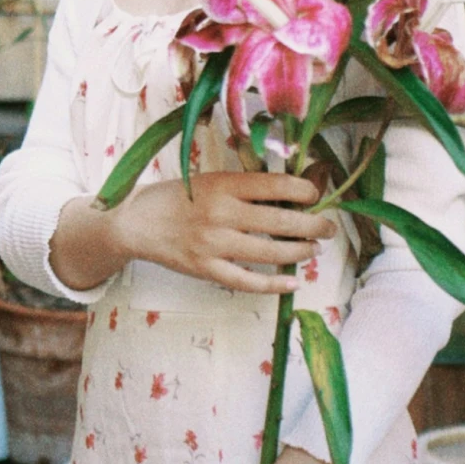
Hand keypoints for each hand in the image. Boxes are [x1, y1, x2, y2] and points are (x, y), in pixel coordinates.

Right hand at [52, 172, 330, 295]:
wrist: (135, 222)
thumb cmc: (178, 197)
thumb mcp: (210, 179)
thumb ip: (245, 185)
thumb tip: (292, 189)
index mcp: (223, 184)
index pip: (276, 186)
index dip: (305, 190)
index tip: (317, 194)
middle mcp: (221, 213)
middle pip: (281, 221)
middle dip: (313, 225)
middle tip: (329, 227)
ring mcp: (214, 244)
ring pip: (270, 252)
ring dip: (300, 252)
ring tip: (314, 249)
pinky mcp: (207, 270)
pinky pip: (247, 281)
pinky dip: (274, 284)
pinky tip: (292, 282)